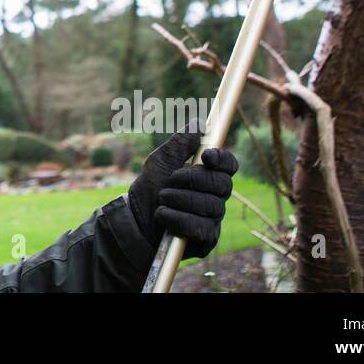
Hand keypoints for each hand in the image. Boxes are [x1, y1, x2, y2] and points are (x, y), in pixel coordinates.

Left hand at [126, 120, 237, 259]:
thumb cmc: (150, 188)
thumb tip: (200, 123)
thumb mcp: (160, 161)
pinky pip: (200, 227)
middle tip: (171, 180)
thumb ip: (180, 143)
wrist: (134, 220)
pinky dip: (176, 218)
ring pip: (210, 206)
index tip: (207, 156)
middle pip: (222, 184)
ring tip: (162, 198)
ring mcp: (213, 219)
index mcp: (208, 175)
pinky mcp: (206, 240)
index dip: (223, 159)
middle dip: (193, 179)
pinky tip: (163, 215)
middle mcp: (216, 197)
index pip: (229, 165)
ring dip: (179, 199)